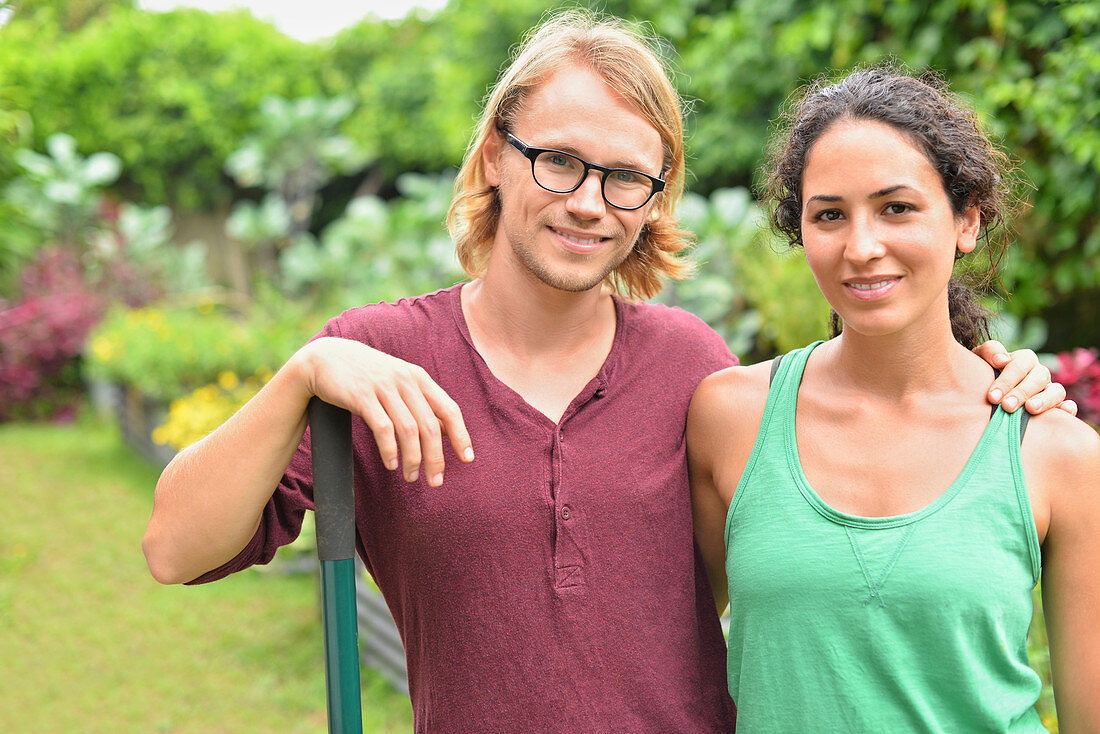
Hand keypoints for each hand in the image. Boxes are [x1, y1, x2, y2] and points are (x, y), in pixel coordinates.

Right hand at [299, 337, 472, 485]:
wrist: (327, 358)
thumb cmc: (368, 376)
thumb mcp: (399, 383)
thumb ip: (422, 404)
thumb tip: (447, 432)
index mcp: (419, 377)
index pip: (449, 409)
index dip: (460, 435)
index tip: (467, 459)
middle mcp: (405, 380)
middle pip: (429, 426)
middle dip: (436, 458)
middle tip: (436, 481)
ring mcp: (383, 387)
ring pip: (408, 430)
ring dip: (412, 459)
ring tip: (411, 477)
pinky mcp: (361, 396)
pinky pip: (383, 428)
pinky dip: (390, 449)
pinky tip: (391, 464)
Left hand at [973, 340, 1076, 416]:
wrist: (981, 393)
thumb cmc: (981, 376)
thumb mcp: (979, 359)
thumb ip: (989, 352)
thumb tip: (1002, 360)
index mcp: (1023, 360)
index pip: (1021, 364)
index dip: (1007, 379)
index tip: (992, 397)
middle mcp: (1038, 374)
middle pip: (1039, 377)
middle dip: (1022, 392)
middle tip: (1007, 406)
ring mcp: (1049, 390)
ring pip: (1056, 390)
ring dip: (1045, 399)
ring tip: (1031, 409)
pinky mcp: (1055, 407)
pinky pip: (1067, 406)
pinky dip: (1068, 408)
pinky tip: (1063, 412)